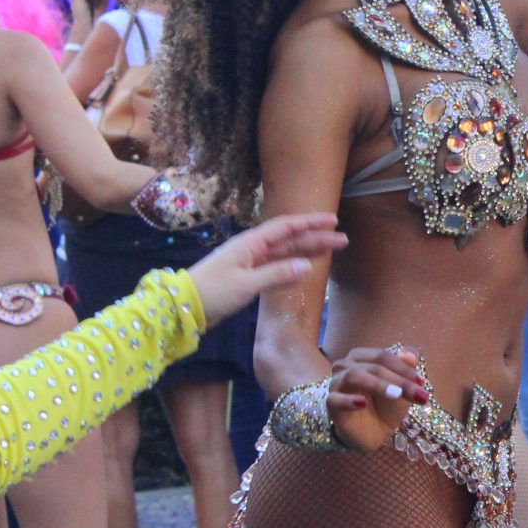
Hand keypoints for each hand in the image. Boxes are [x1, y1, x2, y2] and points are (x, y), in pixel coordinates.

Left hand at [188, 211, 345, 324]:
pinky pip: (276, 267)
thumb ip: (277, 274)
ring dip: (307, 251)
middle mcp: (252, 249)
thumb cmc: (212, 291)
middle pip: (289, 240)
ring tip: (330, 250)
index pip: (286, 227)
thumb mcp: (246, 283)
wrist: (185, 306)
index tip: (332, 221)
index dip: (310, 223)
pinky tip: (305, 269)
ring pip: (284, 254)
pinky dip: (292, 267)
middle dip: (315, 238)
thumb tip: (307, 267)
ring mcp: (250, 263)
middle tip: (342, 240)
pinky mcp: (248, 278)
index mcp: (251, 243)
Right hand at [323, 342, 430, 453]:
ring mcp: (336, 383)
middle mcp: (345, 365)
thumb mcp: (401, 388)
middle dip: (398, 380)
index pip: (382, 356)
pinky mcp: (331, 403)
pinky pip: (335, 399)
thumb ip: (406, 369)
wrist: (372, 432)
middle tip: (419, 394)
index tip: (421, 383)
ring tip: (396, 395)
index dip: (403, 368)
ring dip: (378, 385)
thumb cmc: (385, 405)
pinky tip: (362, 403)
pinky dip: (349, 400)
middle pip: (372, 366)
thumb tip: (411, 354)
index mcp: (361, 357)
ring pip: (353, 376)